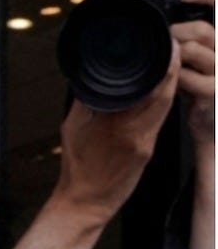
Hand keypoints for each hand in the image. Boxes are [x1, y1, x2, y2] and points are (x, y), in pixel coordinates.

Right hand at [57, 34, 182, 218]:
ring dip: (171, 84)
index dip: (163, 65)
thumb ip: (87, 99)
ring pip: (166, 106)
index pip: (149, 87)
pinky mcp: (149, 150)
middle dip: (173, 69)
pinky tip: (161, 92)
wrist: (85, 200)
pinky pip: (160, 120)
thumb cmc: (77, 166)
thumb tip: (93, 76)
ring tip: (171, 66)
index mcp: (115, 122)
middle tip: (174, 50)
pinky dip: (163, 102)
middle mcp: (134, 130)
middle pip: (164, 93)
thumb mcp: (73, 126)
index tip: (167, 48)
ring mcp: (145, 141)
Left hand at [178, 0, 212, 155]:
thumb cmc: (204, 88)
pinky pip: (185, 76)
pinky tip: (175, 82)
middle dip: (177, 32)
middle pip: (202, 30)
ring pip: (192, 50)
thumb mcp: (200, 61)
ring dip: (173, 55)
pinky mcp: (214, 90)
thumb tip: (171, 24)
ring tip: (170, 63)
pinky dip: (173, 77)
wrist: (213, 123)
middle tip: (167, 42)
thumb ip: (192, 42)